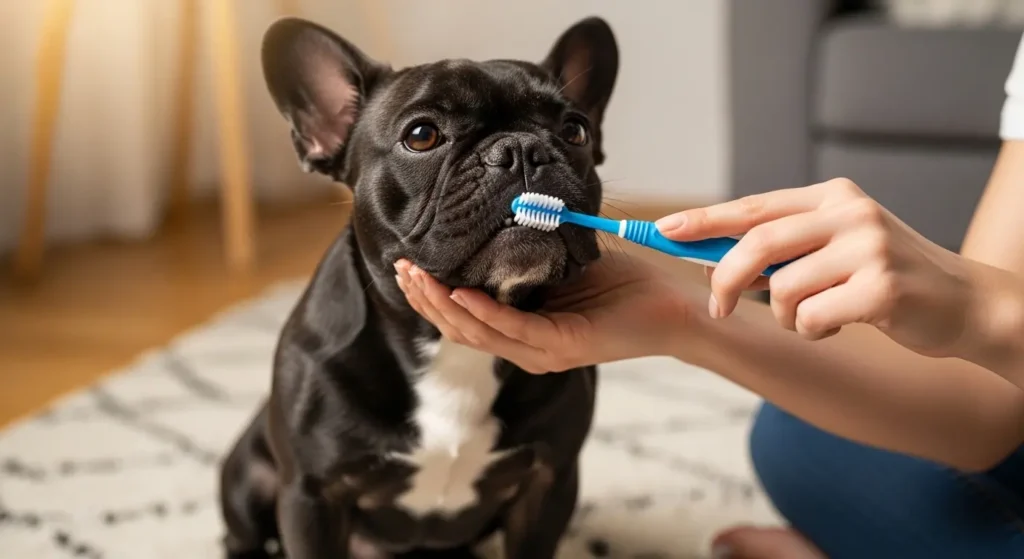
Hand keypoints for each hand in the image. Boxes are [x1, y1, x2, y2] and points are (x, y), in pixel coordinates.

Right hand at [393, 256, 689, 372]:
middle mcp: (526, 346)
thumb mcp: (564, 261)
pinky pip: (511, 330)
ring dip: (443, 305)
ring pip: (477, 332)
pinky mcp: (561, 348)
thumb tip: (494, 218)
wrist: (672, 304)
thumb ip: (528, 253)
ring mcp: (541, 351)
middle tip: (399, 268)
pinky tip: (460, 293)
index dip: (432, 294)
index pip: (464, 317)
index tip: (406, 265)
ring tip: (417, 277)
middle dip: (426, 297)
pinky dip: (483, 312)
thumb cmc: (623, 283)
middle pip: (460, 327)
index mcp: (523, 328)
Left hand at [655, 178, 976, 354]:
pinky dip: (814, 330)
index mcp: (832, 197)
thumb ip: (785, 246)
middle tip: (719, 308)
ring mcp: (868, 248)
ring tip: (817, 316)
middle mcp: (849, 214)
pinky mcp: (881, 288)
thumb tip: (711, 257)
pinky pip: (812, 317)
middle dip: (726, 280)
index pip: (753, 206)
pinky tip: (839, 324)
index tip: (664, 230)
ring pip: (783, 289)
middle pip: (758, 244)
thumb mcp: (836, 246)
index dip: (705, 220)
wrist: (964, 303)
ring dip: (788, 316)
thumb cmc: (885, 277)